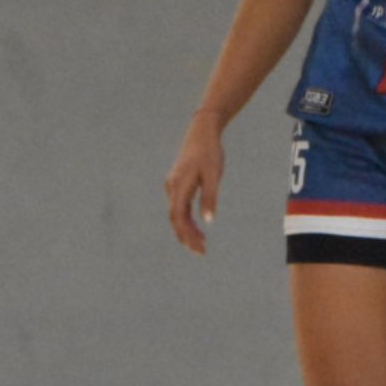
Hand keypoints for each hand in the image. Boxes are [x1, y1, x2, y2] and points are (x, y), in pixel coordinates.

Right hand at [164, 121, 225, 255]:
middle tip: (202, 252)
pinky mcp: (177, 185)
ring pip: (177, 215)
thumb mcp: (213, 175)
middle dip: (187, 237)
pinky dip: (188, 220)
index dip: (186, 235)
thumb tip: (208, 221)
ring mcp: (173, 186)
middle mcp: (172, 188)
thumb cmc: (209, 153)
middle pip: (175, 219)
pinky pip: (180, 208)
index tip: (198, 248)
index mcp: (179, 186)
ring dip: (187, 230)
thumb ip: (209, 197)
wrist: (202, 133)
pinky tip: (199, 227)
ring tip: (202, 243)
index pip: (178, 217)